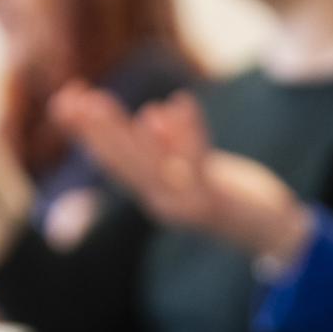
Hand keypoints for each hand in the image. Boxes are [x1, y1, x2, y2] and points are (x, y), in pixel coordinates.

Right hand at [52, 82, 313, 260]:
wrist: (269, 232)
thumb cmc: (228, 194)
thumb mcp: (195, 168)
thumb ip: (173, 146)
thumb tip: (150, 114)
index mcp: (152, 192)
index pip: (112, 159)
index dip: (87, 132)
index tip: (63, 100)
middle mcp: (162, 201)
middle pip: (123, 163)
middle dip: (96, 131)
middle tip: (72, 100)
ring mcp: (186, 204)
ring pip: (149, 166)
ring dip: (125, 134)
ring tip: (102, 103)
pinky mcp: (214, 201)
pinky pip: (197, 164)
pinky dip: (187, 134)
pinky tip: (178, 103)